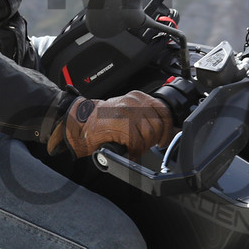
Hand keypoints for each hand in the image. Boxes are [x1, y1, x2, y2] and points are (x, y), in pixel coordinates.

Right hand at [48, 91, 173, 157]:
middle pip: (158, 125)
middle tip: (142, 145)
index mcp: (138, 97)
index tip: (164, 139)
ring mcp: (128, 112)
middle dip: (152, 140)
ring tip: (133, 148)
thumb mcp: (128, 115)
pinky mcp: (121, 124)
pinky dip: (134, 151)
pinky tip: (128, 150)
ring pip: (149, 135)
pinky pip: (137, 142)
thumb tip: (168, 131)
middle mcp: (134, 102)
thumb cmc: (102, 121)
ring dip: (142, 146)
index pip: (164, 111)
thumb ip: (146, 119)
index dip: (167, 129)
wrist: (80, 123)